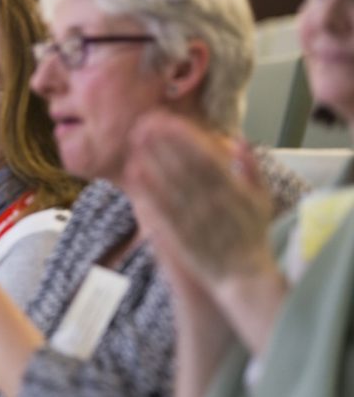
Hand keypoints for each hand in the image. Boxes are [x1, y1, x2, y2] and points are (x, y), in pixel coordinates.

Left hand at [125, 112, 276, 284]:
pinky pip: (162, 210)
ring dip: (152, 160)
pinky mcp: (180, 237)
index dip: (184, 136)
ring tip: (135, 141)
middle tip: (142, 122)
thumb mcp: (261, 199)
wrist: (245, 277)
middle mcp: (214, 203)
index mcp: (234, 190)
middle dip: (163, 143)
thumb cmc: (251, 234)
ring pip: (170, 185)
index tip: (165, 118)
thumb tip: (238, 139)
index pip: (206, 156)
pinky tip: (134, 174)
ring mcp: (196, 220)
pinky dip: (148, 191)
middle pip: (184, 166)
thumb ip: (250, 168)